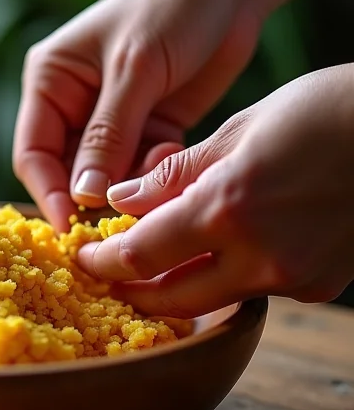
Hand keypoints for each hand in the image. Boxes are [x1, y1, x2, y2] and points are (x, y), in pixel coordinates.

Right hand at [13, 0, 261, 231]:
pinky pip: (139, 169)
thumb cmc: (171, 9)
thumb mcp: (135, 70)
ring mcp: (110, 119)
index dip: (48, 193)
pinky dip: (153, 173)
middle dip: (90, 196)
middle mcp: (72, 104)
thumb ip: (107, 136)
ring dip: (129, 185)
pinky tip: (173, 152)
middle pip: (66, 172)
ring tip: (159, 167)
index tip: (70, 229)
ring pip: (105, 177)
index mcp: (50, 81)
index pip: (33, 152)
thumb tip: (81, 198)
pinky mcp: (147, 128)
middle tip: (117, 221)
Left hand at [78, 65, 353, 317]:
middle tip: (108, 272)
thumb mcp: (239, 130)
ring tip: (156, 259)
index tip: (83, 257)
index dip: (103, 261)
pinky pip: (253, 289)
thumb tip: (121, 200)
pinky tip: (219, 247)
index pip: (140, 255)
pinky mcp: (319, 286)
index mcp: (228, 208)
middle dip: (132, 289)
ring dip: (177, 286)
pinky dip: (225, 274)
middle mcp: (260, 256)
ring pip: (212, 298)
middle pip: (171, 298)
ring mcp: (294, 277)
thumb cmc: (326, 112)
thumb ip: (174, 175)